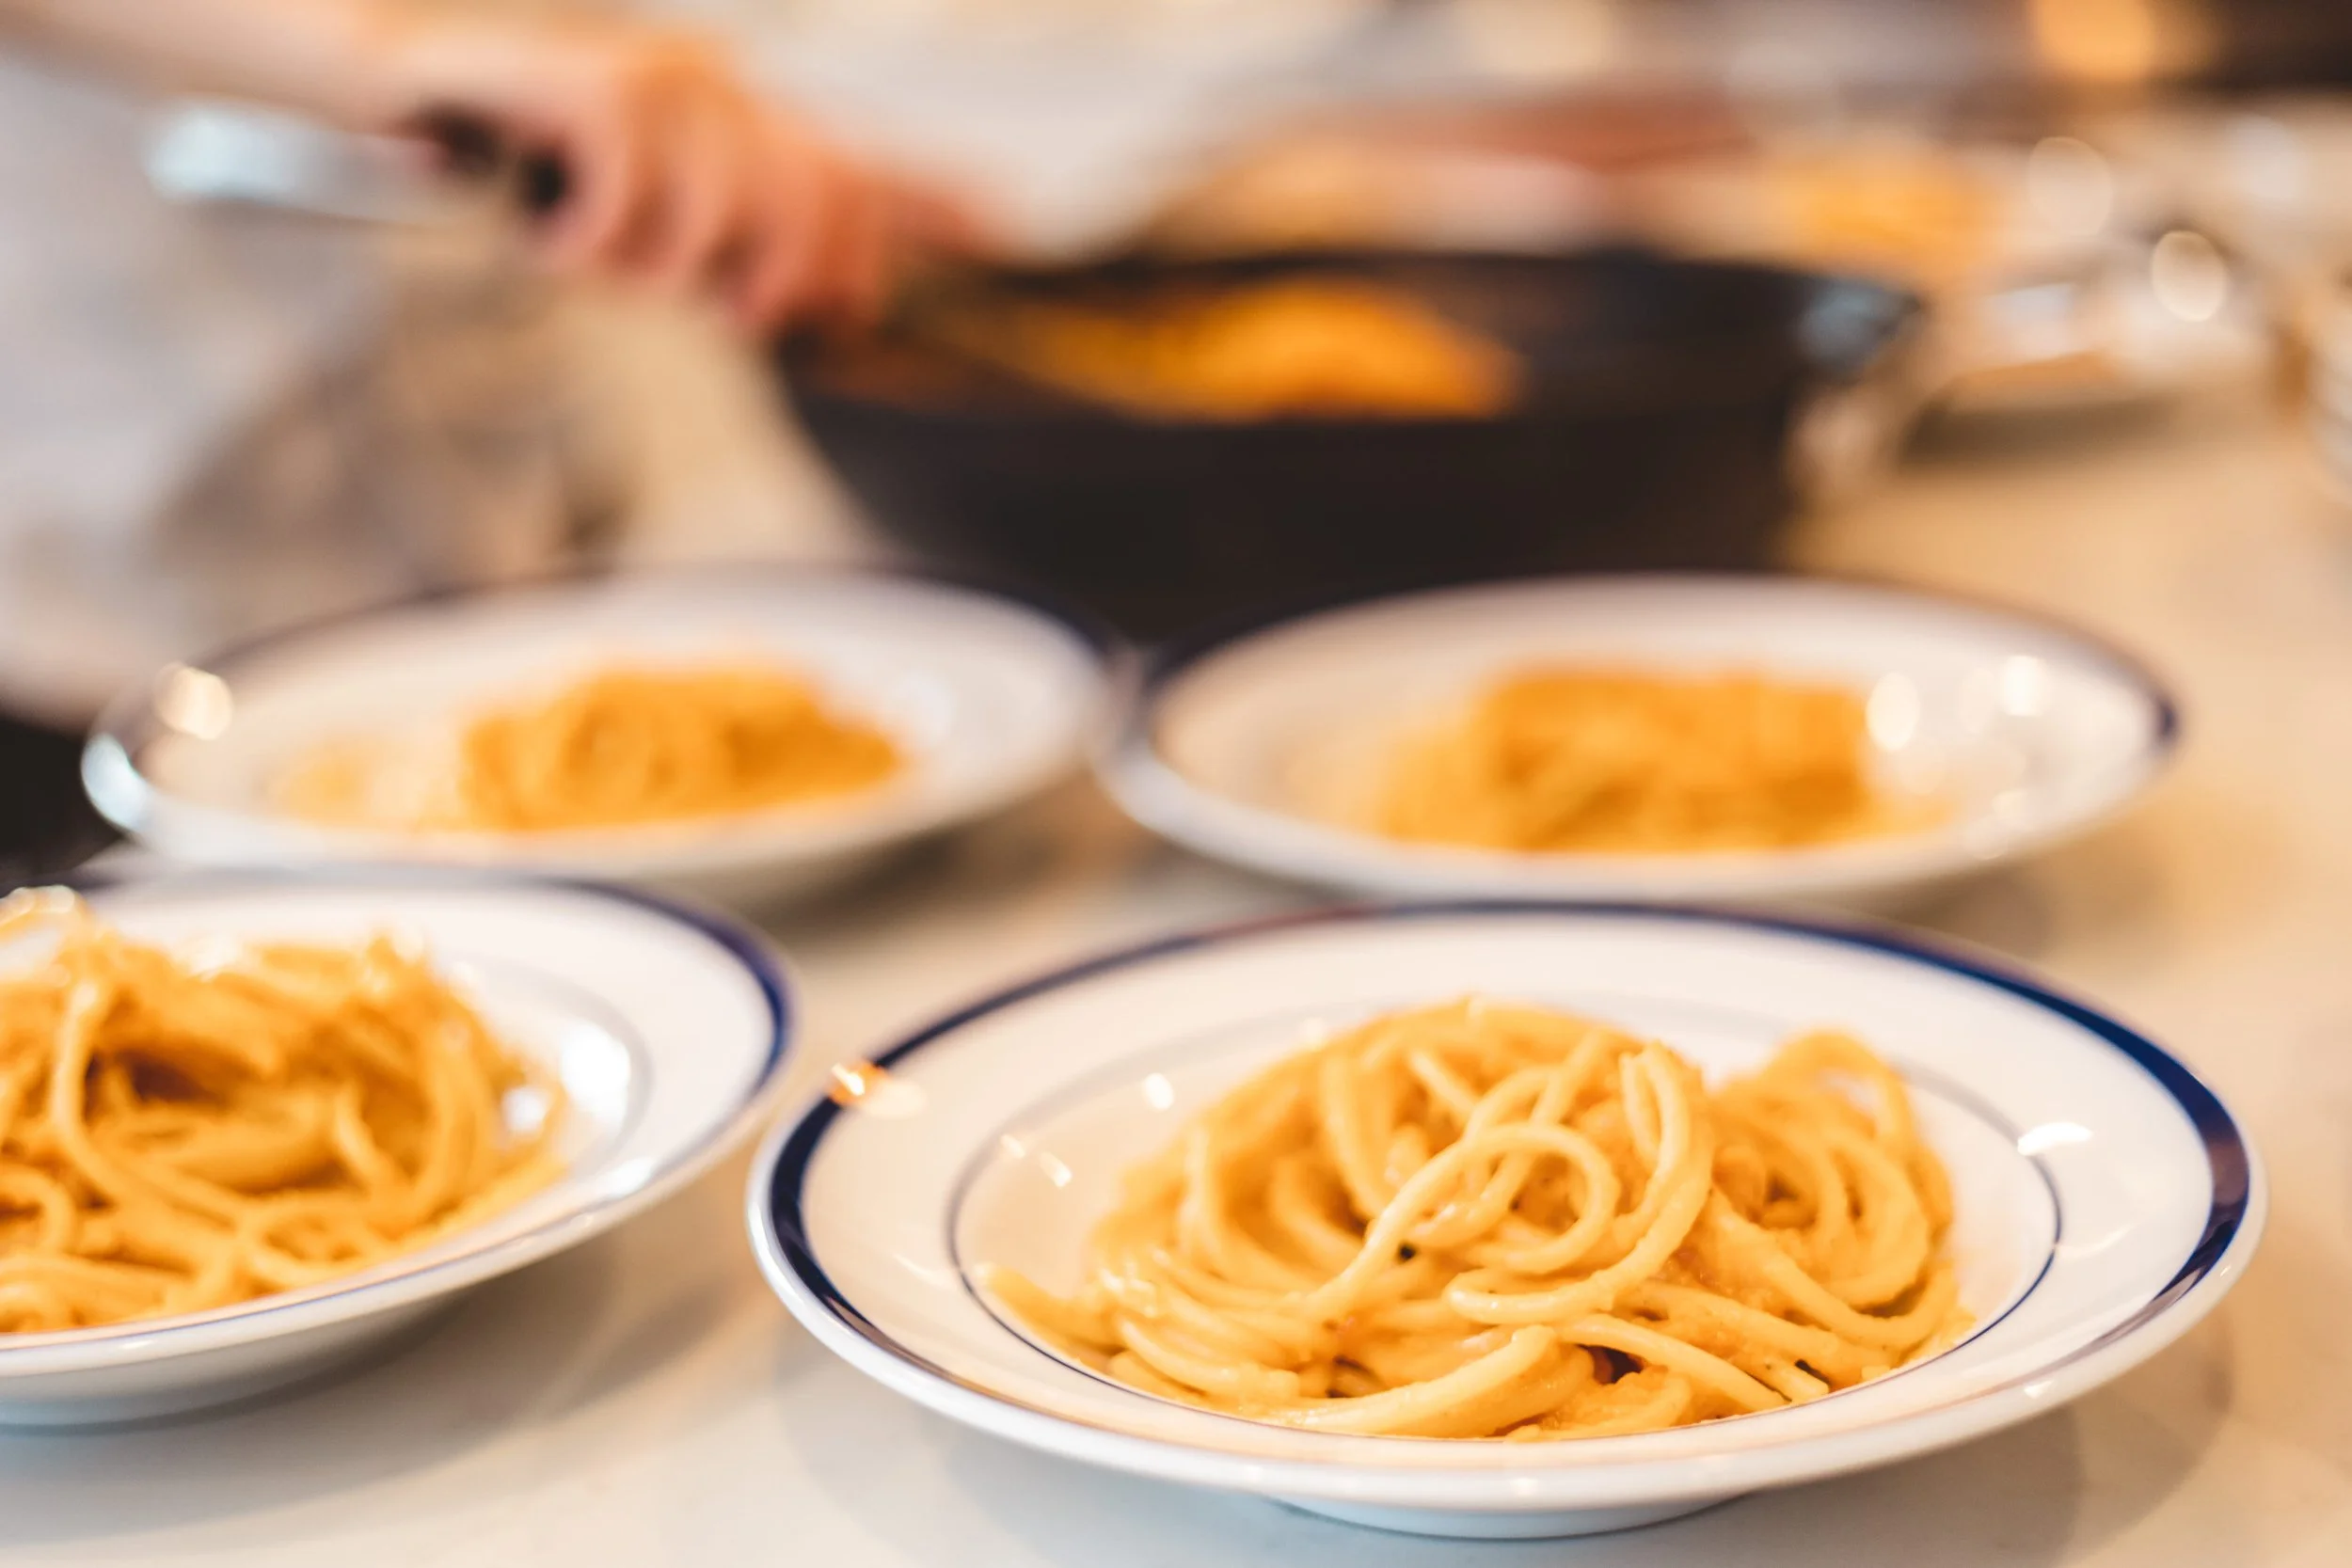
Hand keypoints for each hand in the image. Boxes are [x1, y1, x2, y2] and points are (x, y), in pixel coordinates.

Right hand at [378, 14, 956, 328]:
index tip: (942, 261)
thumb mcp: (645, 216)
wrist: (402, 83)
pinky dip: (589, 242)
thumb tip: (819, 306)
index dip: (914, 220)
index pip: (854, 174)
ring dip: (654, 269)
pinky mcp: (596, 83)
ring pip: (717, 214)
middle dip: (770, 285)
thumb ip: (725, 248)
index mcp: (740, 118)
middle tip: (711, 311)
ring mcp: (662, 78)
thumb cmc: (520, 165)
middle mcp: (720, 87)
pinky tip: (549, 242)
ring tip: (593, 262)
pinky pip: (632, 195)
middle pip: (807, 207)